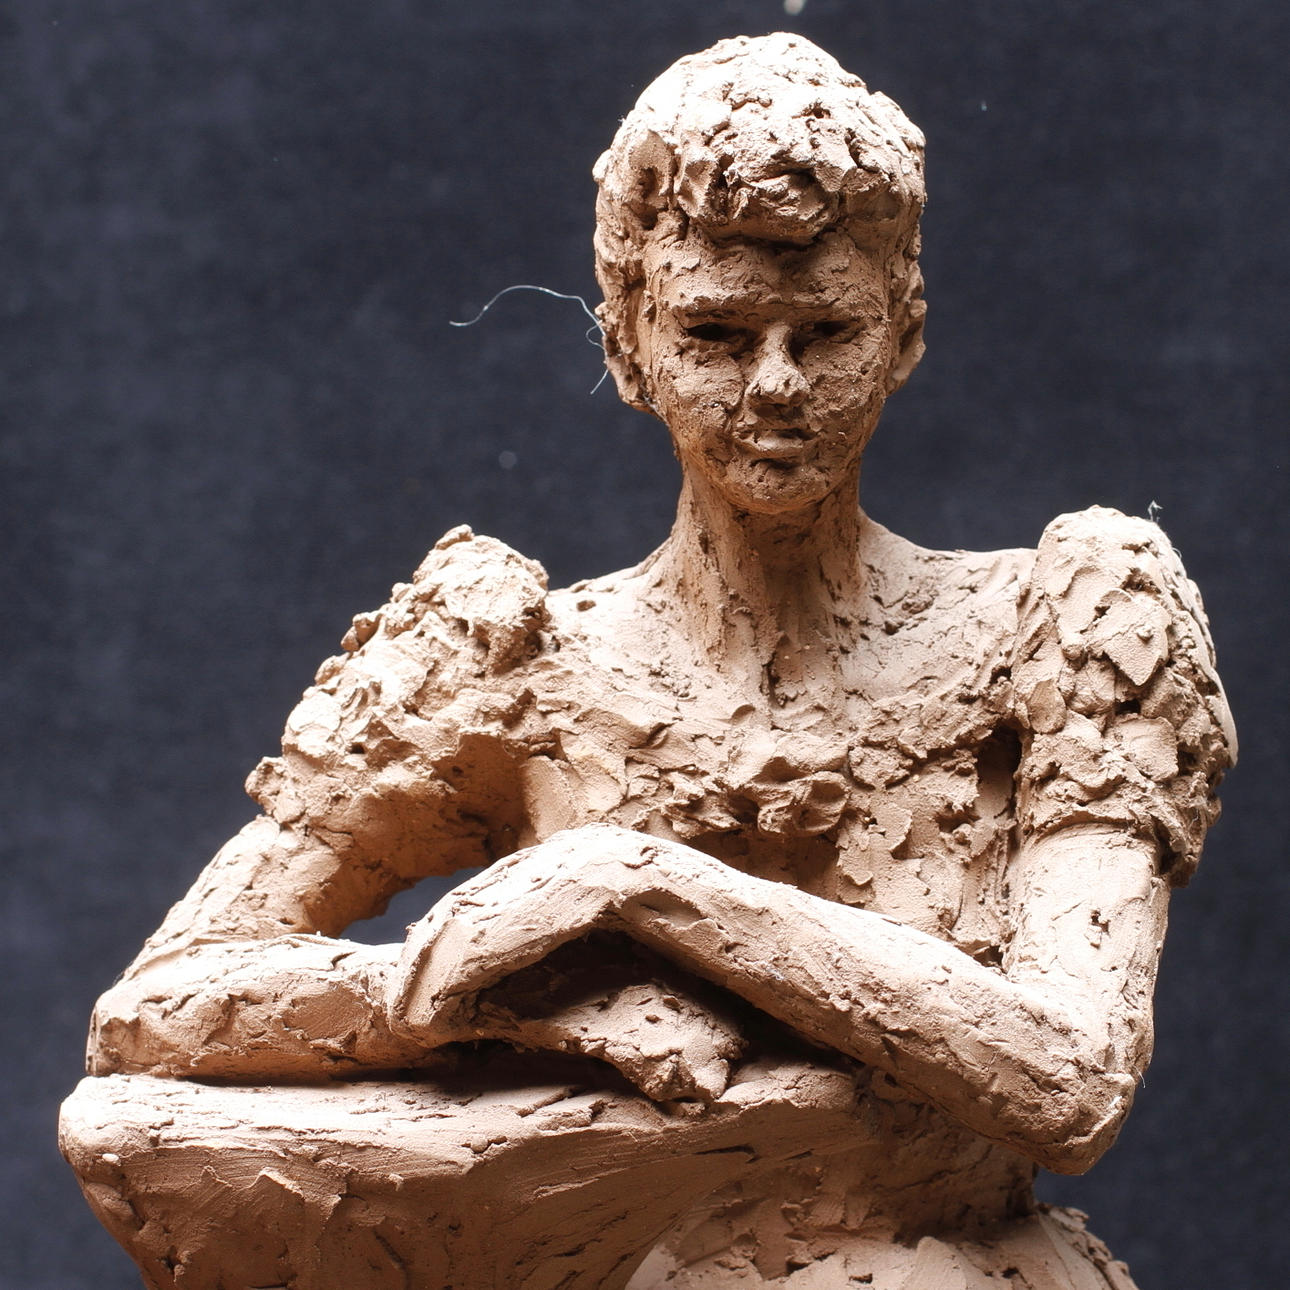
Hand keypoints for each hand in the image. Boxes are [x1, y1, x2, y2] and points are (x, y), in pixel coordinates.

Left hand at [385, 825, 744, 1100]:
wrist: (862, 1000)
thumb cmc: (766, 1012)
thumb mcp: (652, 1003)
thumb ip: (590, 992)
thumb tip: (516, 1026)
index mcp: (605, 881)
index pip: (498, 902)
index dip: (442, 951)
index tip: (402, 1012)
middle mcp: (614, 857)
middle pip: (490, 892)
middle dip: (429, 951)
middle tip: (385, 1018)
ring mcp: (638, 863)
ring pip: (511, 894)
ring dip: (445, 954)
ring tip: (403, 1018)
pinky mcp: (663, 883)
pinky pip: (561, 906)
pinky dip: (497, 948)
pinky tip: (453, 1000)